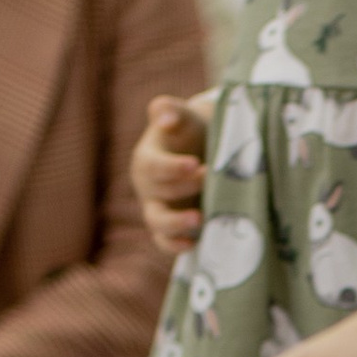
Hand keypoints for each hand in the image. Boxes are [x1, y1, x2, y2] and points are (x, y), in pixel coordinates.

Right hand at [132, 90, 211, 252]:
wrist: (199, 149)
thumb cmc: (188, 130)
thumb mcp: (181, 115)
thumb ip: (170, 110)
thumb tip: (164, 118)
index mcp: (146, 159)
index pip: (152, 166)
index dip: (171, 168)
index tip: (194, 164)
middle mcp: (148, 187)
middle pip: (161, 193)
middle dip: (186, 187)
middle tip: (210, 176)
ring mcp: (157, 208)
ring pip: (157, 222)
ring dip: (176, 223)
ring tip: (199, 218)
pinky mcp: (169, 227)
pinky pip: (165, 241)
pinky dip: (175, 245)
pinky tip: (194, 243)